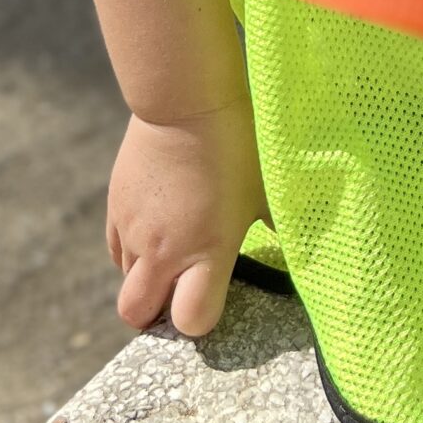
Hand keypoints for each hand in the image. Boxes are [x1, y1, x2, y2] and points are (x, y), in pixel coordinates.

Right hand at [105, 98, 269, 338]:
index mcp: (208, 250)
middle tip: (180, 295)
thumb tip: (306, 251)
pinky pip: (116, 252)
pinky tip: (155, 233)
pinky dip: (132, 254)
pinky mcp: (116, 208)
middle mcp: (164, 250)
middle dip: (157, 316)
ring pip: (125, 283)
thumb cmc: (237, 144)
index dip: (202, 319)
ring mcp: (134, 230)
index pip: (191, 321)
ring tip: (172, 259)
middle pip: (137, 316)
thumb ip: (279, 230)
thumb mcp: (266, 192)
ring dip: (146, 282)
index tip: (215, 298)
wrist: (185, 101)